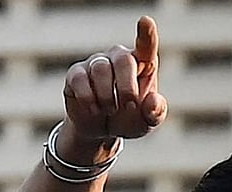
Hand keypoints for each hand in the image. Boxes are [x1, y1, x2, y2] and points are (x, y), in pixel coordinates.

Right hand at [62, 16, 167, 139]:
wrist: (101, 130)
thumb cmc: (129, 119)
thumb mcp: (147, 122)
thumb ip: (155, 113)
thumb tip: (152, 101)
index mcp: (142, 64)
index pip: (145, 45)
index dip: (146, 33)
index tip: (145, 21)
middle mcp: (119, 57)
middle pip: (123, 60)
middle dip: (127, 88)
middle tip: (129, 106)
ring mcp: (96, 63)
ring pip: (101, 69)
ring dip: (107, 96)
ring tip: (110, 110)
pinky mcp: (76, 74)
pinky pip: (80, 79)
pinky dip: (88, 99)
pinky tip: (94, 110)